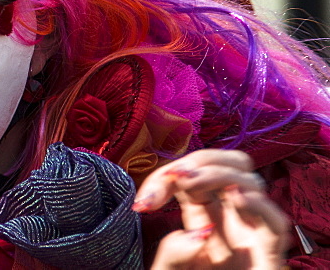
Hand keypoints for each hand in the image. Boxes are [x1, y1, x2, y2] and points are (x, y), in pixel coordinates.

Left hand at [134, 149, 289, 268]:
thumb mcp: (171, 269)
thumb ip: (172, 252)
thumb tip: (197, 235)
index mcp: (205, 214)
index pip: (193, 173)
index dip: (168, 175)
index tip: (142, 204)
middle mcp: (230, 217)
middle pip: (230, 163)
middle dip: (201, 159)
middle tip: (175, 176)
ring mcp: (252, 232)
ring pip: (252, 182)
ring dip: (219, 173)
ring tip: (190, 182)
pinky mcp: (270, 254)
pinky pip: (275, 221)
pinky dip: (257, 203)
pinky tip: (235, 199)